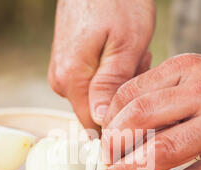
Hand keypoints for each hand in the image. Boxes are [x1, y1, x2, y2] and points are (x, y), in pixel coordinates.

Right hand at [48, 0, 154, 129]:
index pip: (95, 126)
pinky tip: (121, 50)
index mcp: (72, 80)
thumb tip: (102, 122)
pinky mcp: (69, 63)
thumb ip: (111, 86)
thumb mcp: (125, 44)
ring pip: (99, 96)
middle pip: (99, 111)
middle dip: (124, 95)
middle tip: (137, 60)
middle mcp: (61, 81)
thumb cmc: (117, 0)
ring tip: (130, 51)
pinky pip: (94, 81)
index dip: (121, 120)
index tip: (139, 96)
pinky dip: (113, 71)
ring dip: (121, 81)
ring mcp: (63, 72)